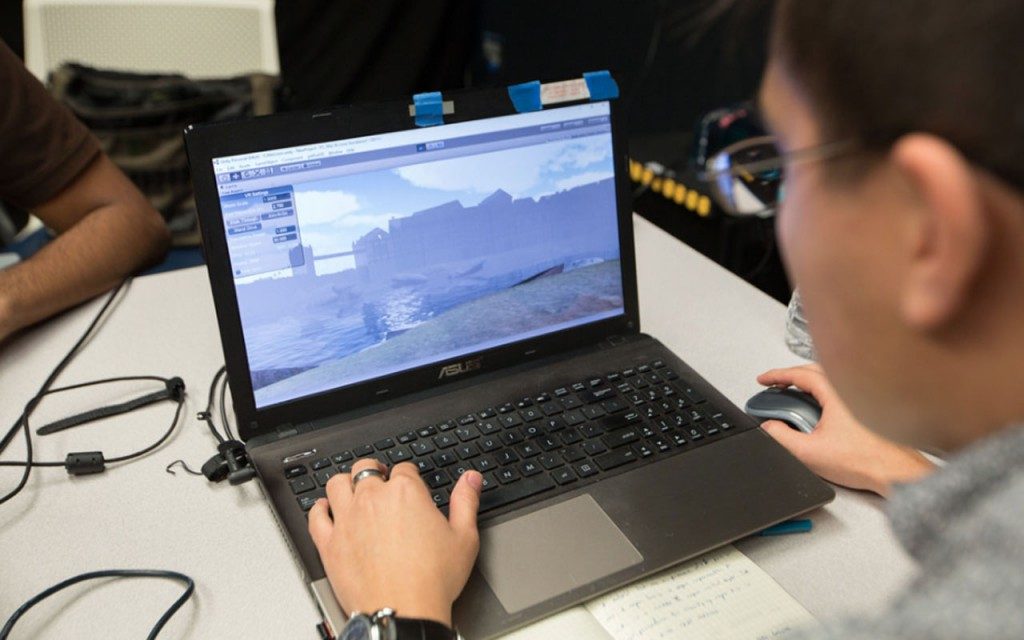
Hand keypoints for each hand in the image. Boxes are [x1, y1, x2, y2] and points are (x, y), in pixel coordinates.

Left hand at [308, 458, 482, 626]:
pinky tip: (327, 510)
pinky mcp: (329, 542)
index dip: (409, 476)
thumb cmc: (432, 580)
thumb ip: (466, 502)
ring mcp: (348, 519)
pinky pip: (316, 515)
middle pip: (366, 468)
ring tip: (354, 491)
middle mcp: (373, 499)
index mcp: (407, 493)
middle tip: (381, 480)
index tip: (411, 485)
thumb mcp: (464, 538)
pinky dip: (320, 509)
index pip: (404, 468)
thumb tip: (471, 479)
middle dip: (375, 471)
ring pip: (337, 483)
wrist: (403, 612)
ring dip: (346, 483)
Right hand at [756, 364, 934, 496]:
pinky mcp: (867, 413)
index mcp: (836, 394)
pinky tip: (817, 413)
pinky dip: (822, 395)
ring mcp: (861, 401)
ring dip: (807, 385)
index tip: (764, 380)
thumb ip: (780, 438)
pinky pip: (839, 394)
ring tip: (792, 398)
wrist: (897, 474)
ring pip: (828, 383)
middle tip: (776, 386)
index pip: (800, 374)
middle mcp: (850, 392)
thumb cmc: (866, 461)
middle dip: (791, 376)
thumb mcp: (809, 452)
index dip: (777, 375)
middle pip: (815, 372)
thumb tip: (768, 428)